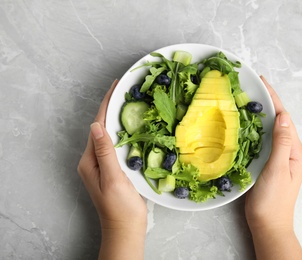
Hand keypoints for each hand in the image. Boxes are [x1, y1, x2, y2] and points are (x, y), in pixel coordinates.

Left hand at [77, 80, 146, 258]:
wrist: (126, 228)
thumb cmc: (120, 208)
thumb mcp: (113, 179)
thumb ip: (105, 153)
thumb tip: (96, 126)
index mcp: (90, 160)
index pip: (98, 126)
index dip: (107, 105)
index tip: (116, 86)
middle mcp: (94, 159)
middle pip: (102, 127)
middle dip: (112, 107)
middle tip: (125, 89)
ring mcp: (104, 164)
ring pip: (111, 135)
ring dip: (119, 117)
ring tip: (130, 101)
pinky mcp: (115, 168)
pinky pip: (118, 144)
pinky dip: (126, 132)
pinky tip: (135, 126)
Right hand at [245, 76, 301, 258]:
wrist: (268, 224)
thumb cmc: (273, 200)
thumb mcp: (277, 170)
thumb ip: (281, 143)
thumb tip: (282, 116)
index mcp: (295, 150)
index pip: (284, 118)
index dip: (274, 99)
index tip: (262, 82)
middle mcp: (290, 150)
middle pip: (279, 121)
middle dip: (267, 102)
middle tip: (252, 87)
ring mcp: (279, 156)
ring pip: (271, 129)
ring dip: (261, 113)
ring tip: (248, 99)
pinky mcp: (269, 162)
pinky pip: (264, 140)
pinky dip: (255, 128)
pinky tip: (246, 124)